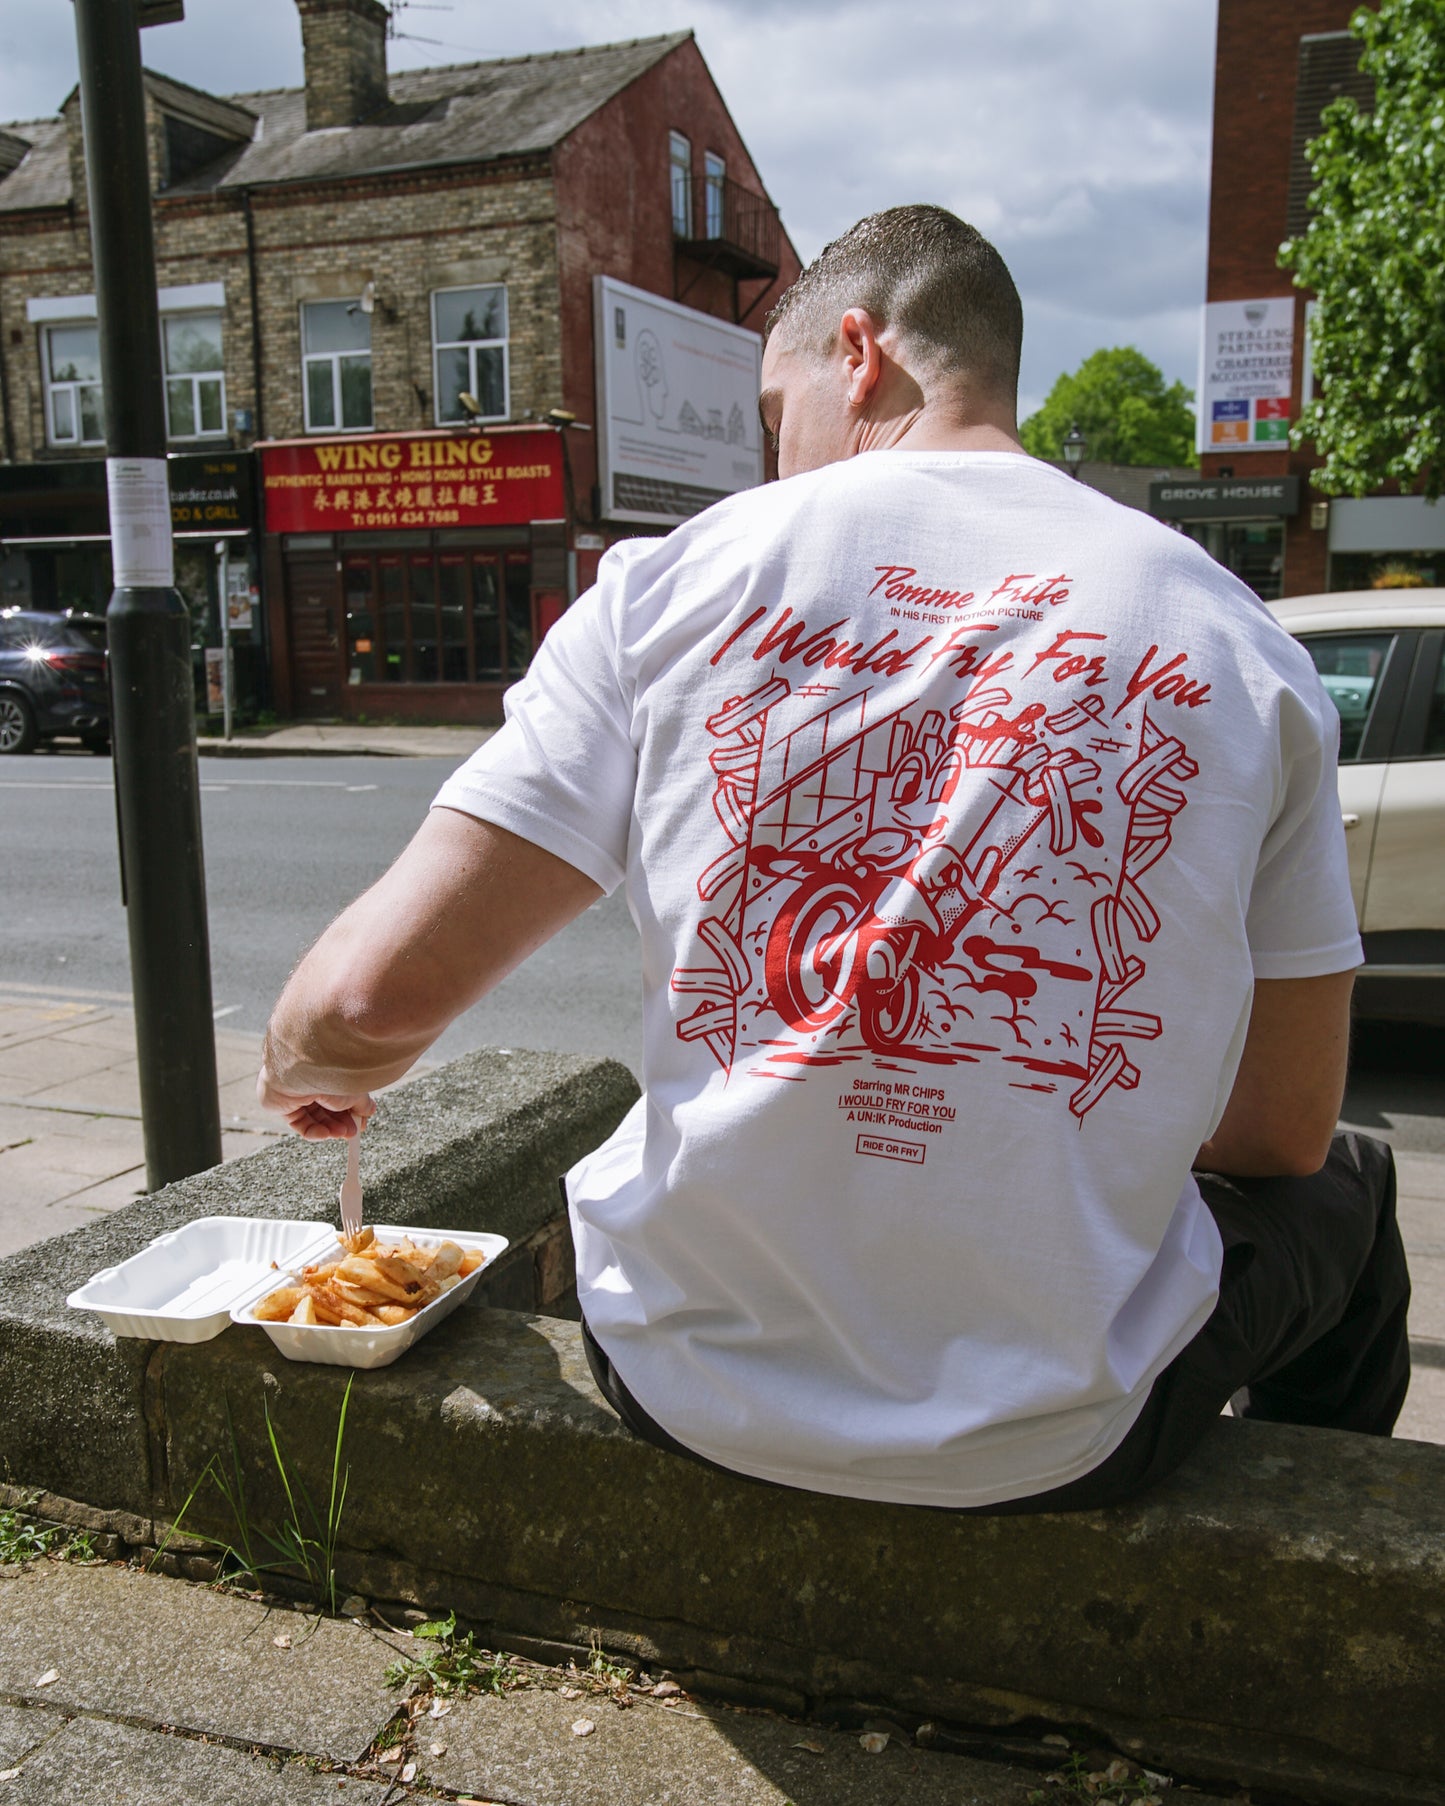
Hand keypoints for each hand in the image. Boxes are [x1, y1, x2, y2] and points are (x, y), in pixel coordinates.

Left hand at [256, 1065, 376, 1140]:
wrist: (305, 1072)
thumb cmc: (331, 1076)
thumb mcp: (355, 1093)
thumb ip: (362, 1104)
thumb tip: (370, 1110)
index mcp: (331, 1075)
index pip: (342, 1098)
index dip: (351, 1113)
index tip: (359, 1126)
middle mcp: (314, 1083)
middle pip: (328, 1110)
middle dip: (341, 1124)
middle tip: (351, 1134)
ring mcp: (298, 1094)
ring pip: (315, 1118)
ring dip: (329, 1128)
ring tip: (340, 1134)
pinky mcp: (284, 1105)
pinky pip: (299, 1123)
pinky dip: (313, 1131)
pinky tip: (324, 1134)